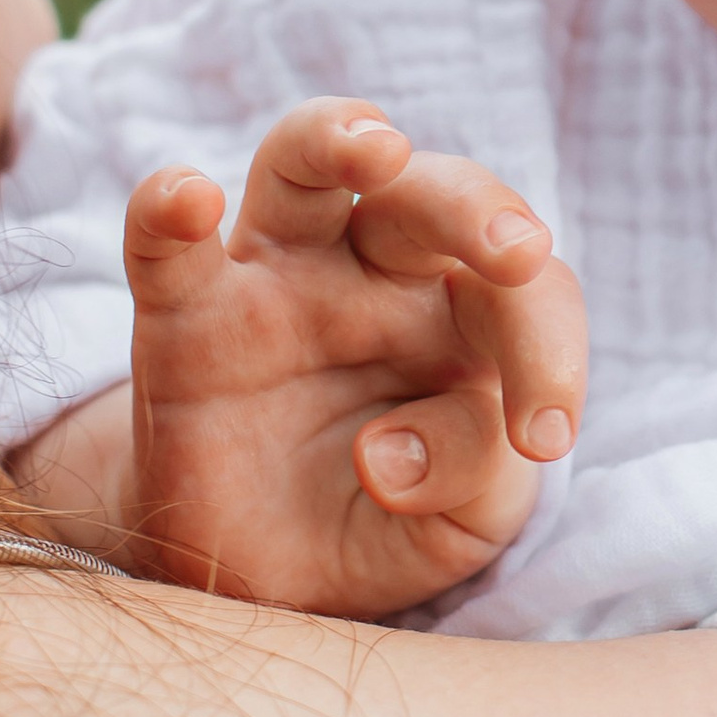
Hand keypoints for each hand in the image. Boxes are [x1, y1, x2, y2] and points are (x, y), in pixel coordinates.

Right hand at [97, 95, 584, 614]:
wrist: (256, 578)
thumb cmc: (380, 523)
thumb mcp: (456, 528)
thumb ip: (467, 483)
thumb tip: (387, 458)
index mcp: (462, 315)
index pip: (522, 292)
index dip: (549, 349)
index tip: (543, 438)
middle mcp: (374, 273)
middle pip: (428, 194)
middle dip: (480, 209)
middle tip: (519, 253)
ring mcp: (276, 281)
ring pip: (303, 168)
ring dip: (339, 138)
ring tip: (378, 146)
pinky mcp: (186, 318)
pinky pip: (168, 248)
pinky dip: (168, 211)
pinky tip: (187, 197)